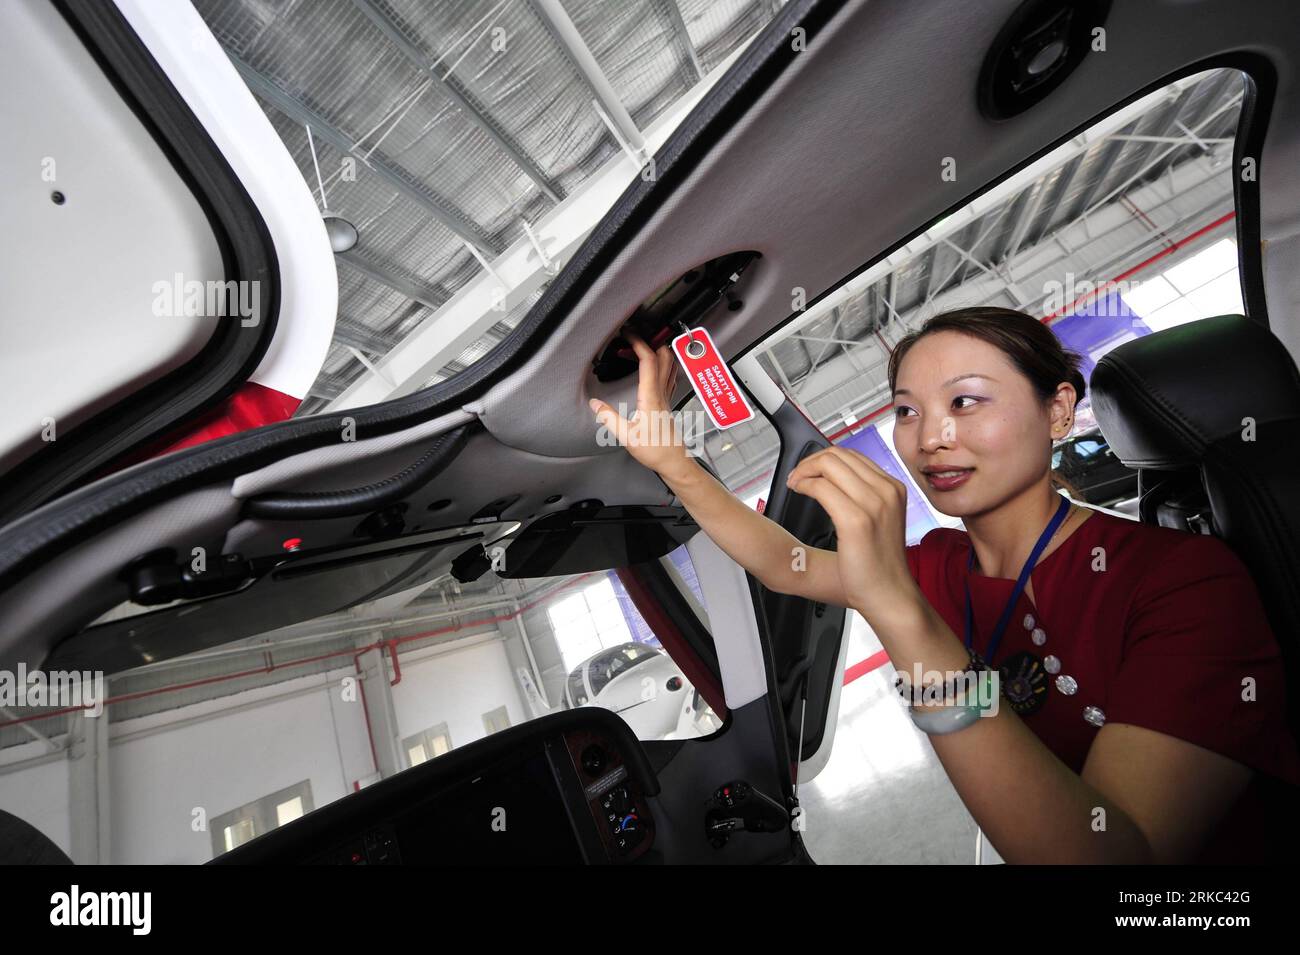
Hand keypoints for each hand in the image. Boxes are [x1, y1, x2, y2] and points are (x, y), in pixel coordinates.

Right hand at [588, 329, 689, 475]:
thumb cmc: (655, 451)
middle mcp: (662, 393)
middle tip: (633, 338)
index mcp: (651, 397)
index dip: (639, 344)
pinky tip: (653, 369)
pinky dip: (661, 365)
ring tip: (641, 348)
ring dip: (658, 351)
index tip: (628, 335)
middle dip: (650, 341)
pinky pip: (669, 376)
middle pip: (664, 356)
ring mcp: (667, 396)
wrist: (674, 461)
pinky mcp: (668, 402)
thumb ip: (609, 418)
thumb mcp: (626, 436)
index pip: (648, 361)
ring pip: (669, 364)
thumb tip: (596, 404)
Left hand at [785, 447, 922, 628]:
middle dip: (810, 462)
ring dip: (804, 471)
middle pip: (838, 454)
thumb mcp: (881, 520)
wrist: (890, 595)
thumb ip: (865, 497)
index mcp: (893, 488)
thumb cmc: (880, 565)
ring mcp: (874, 504)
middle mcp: (887, 490)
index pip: (852, 455)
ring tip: (795, 485)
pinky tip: (799, 493)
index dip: (824, 459)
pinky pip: (822, 488)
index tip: (810, 472)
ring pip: (829, 465)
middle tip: (797, 478)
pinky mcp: (856, 520)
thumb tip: (834, 478)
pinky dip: (805, 485)